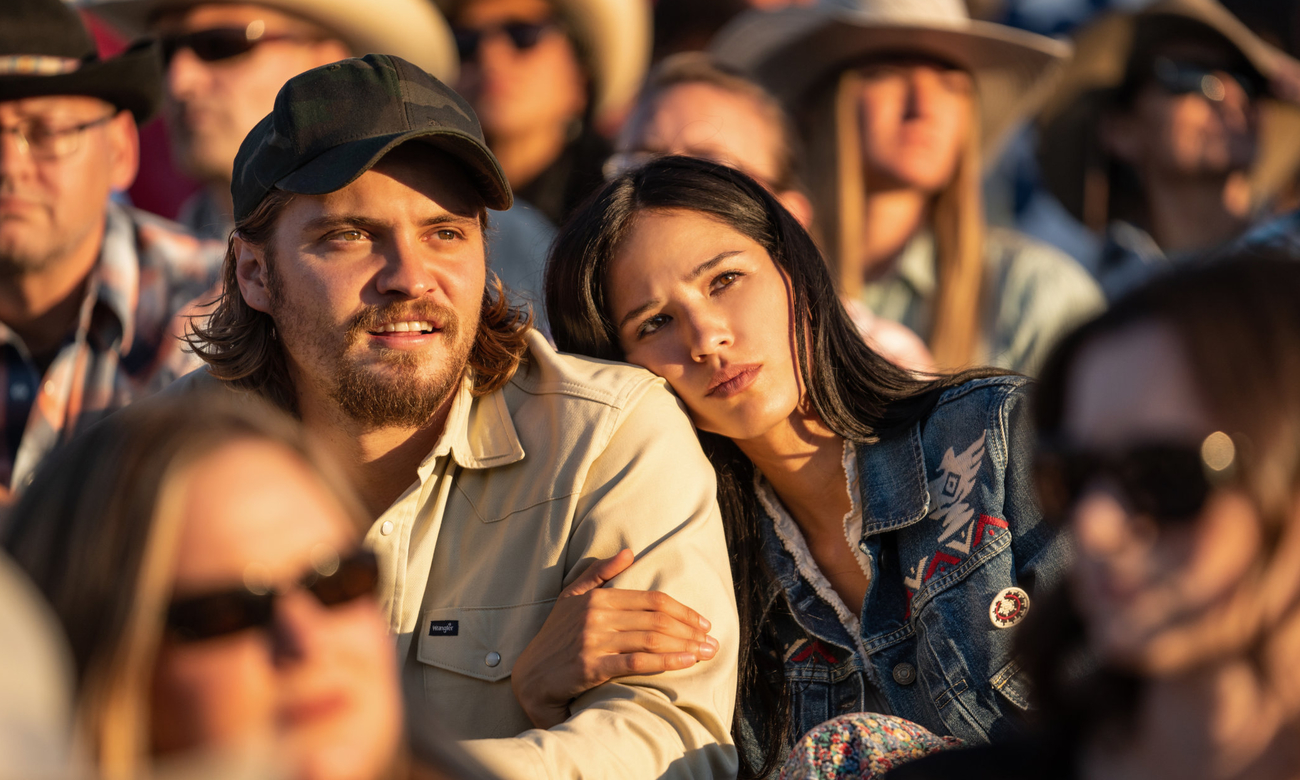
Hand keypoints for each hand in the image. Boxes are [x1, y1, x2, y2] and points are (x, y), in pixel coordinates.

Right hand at [511, 549, 718, 728]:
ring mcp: (593, 640)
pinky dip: (666, 660)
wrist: (530, 677)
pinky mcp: (591, 666)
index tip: (703, 622)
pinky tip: (686, 662)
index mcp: (596, 597)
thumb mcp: (571, 597)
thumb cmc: (555, 637)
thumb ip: (599, 573)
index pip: (652, 599)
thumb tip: (628, 552)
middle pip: (656, 619)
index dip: (682, 610)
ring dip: (685, 645)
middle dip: (690, 630)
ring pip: (651, 638)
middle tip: (712, 640)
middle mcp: (596, 616)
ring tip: (706, 653)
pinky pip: (637, 661)